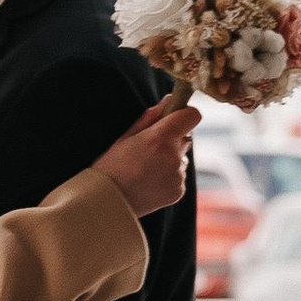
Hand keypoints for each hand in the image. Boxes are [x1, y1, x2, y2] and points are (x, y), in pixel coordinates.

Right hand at [97, 95, 195, 217]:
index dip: (185, 114)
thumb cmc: (112, 165)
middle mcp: (173, 156)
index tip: (175, 118)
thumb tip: (170, 100)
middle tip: (149, 149)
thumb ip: (152, 116)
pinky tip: (149, 182)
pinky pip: (178, 177)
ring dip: (170, 160)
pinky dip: (168, 177)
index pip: (192, 116)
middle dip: (172, 140)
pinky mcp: (179, 191)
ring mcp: (178, 175)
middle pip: (185, 138)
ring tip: (145, 169)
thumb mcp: (127, 136)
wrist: (108, 201)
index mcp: (160, 138)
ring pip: (181, 159)